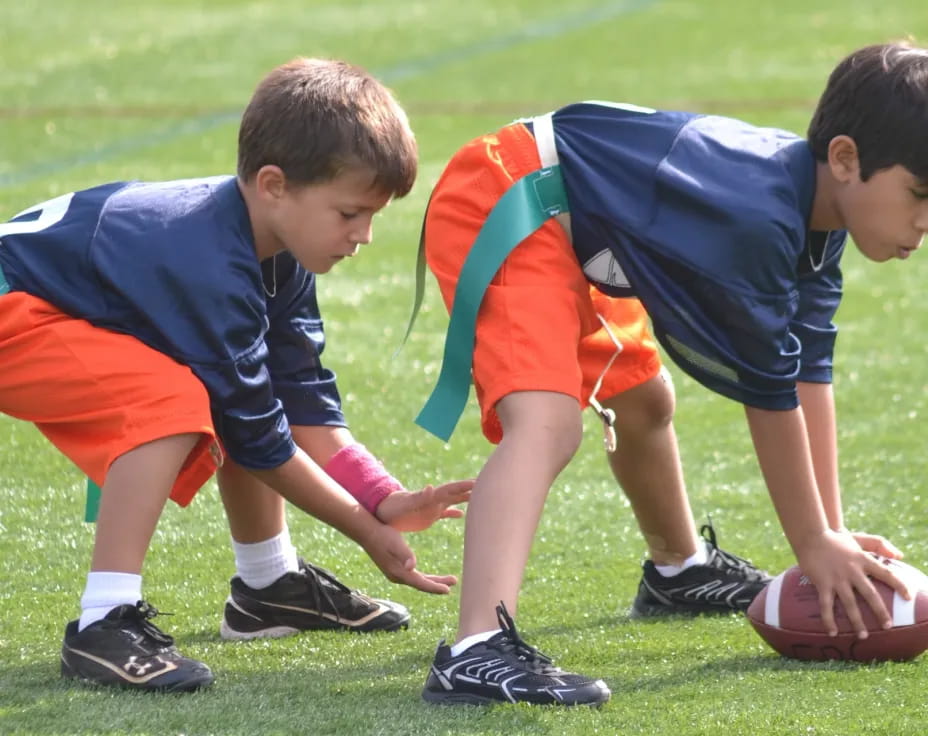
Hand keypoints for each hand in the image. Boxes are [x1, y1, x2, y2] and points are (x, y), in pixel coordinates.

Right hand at [360, 523, 457, 593]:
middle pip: (422, 584)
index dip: (435, 587)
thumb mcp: (397, 543)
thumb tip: (412, 568)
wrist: (367, 532)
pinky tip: (429, 576)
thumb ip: (405, 555)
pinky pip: (413, 577)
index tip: (448, 590)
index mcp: (399, 573)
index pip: (421, 584)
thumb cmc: (384, 535)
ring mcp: (395, 574)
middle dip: (438, 584)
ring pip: (418, 581)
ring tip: (449, 580)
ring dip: (433, 581)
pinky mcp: (395, 569)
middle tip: (455, 581)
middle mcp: (397, 577)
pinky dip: (424, 578)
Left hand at [375, 479, 472, 531]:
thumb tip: (430, 487)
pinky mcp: (428, 515)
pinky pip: (444, 513)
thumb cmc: (392, 508)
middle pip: (456, 492)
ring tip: (481, 497)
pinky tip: (463, 515)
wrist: (381, 511)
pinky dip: (454, 513)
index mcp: (430, 497)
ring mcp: (432, 507)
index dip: (465, 485)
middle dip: (471, 488)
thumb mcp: (405, 504)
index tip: (479, 481)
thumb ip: (419, 497)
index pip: (452, 489)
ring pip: (453, 501)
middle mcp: (434, 500)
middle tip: (489, 483)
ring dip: (466, 498)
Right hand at [795, 529, 911, 638]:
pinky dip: (829, 620)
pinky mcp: (822, 583)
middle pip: (870, 594)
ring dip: (857, 621)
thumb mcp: (858, 539)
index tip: (907, 597)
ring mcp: (837, 578)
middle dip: (880, 611)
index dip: (898, 585)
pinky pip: (826, 605)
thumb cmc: (834, 538)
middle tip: (887, 626)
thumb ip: (879, 545)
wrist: (810, 535)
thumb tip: (900, 557)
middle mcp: (852, 570)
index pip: (886, 574)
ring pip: (850, 603)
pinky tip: (833, 632)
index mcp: (863, 559)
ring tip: (863, 636)